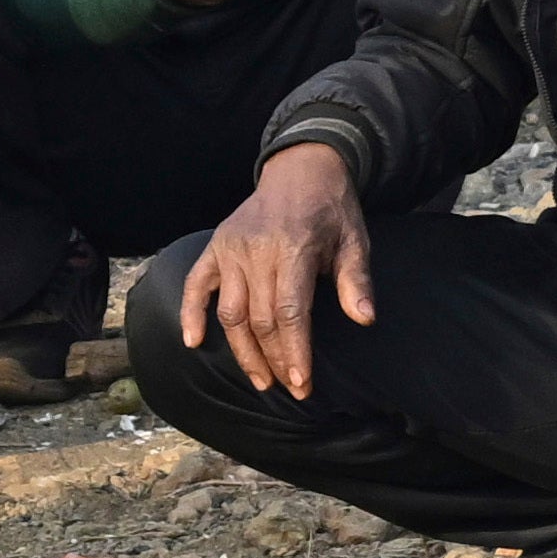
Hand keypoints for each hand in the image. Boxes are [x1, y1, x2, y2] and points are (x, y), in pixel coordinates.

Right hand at [179, 146, 372, 402]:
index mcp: (294, 250)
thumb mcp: (355, 239)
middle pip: (260, 320)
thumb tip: (366, 319)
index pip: (291, 314)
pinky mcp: (214, 247)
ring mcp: (230, 250)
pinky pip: (195, 285)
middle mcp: (256, 252)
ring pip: (230, 312)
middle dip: (274, 359)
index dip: (295, 352)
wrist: (302, 169)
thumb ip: (357, 281)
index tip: (302, 383)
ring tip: (260, 378)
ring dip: (242, 350)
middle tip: (288, 388)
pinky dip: (191, 314)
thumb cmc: (333, 210)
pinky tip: (193, 343)